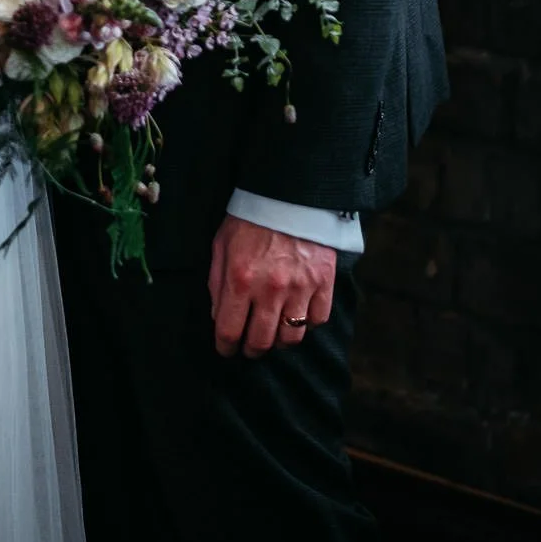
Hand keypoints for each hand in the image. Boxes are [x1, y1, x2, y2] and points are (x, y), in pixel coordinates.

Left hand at [208, 215, 335, 357]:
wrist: (289, 192)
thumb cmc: (250, 218)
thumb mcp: (221, 244)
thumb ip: (217, 283)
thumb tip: (218, 317)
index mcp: (240, 279)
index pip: (229, 331)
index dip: (225, 346)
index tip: (226, 348)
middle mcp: (270, 289)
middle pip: (261, 342)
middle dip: (251, 350)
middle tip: (248, 346)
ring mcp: (300, 287)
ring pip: (291, 338)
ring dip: (279, 341)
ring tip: (273, 333)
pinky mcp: (324, 282)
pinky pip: (317, 320)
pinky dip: (307, 324)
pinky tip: (297, 314)